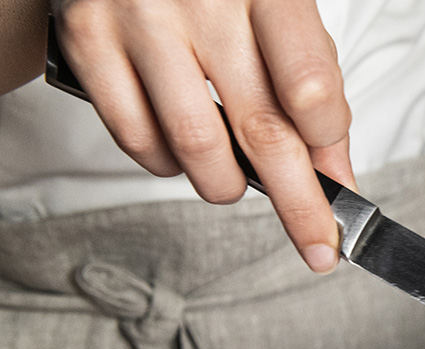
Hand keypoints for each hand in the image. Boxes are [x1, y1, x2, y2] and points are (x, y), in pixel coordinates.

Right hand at [51, 0, 352, 271]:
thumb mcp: (281, 13)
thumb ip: (313, 86)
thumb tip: (336, 178)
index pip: (309, 86)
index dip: (325, 146)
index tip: (337, 182)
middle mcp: (202, 0)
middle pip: (262, 131)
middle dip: (298, 206)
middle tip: (318, 247)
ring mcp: (139, 18)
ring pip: (196, 146)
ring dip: (224, 185)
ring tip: (233, 179)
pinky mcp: (86, 39)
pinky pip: (135, 137)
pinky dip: (166, 164)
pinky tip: (180, 150)